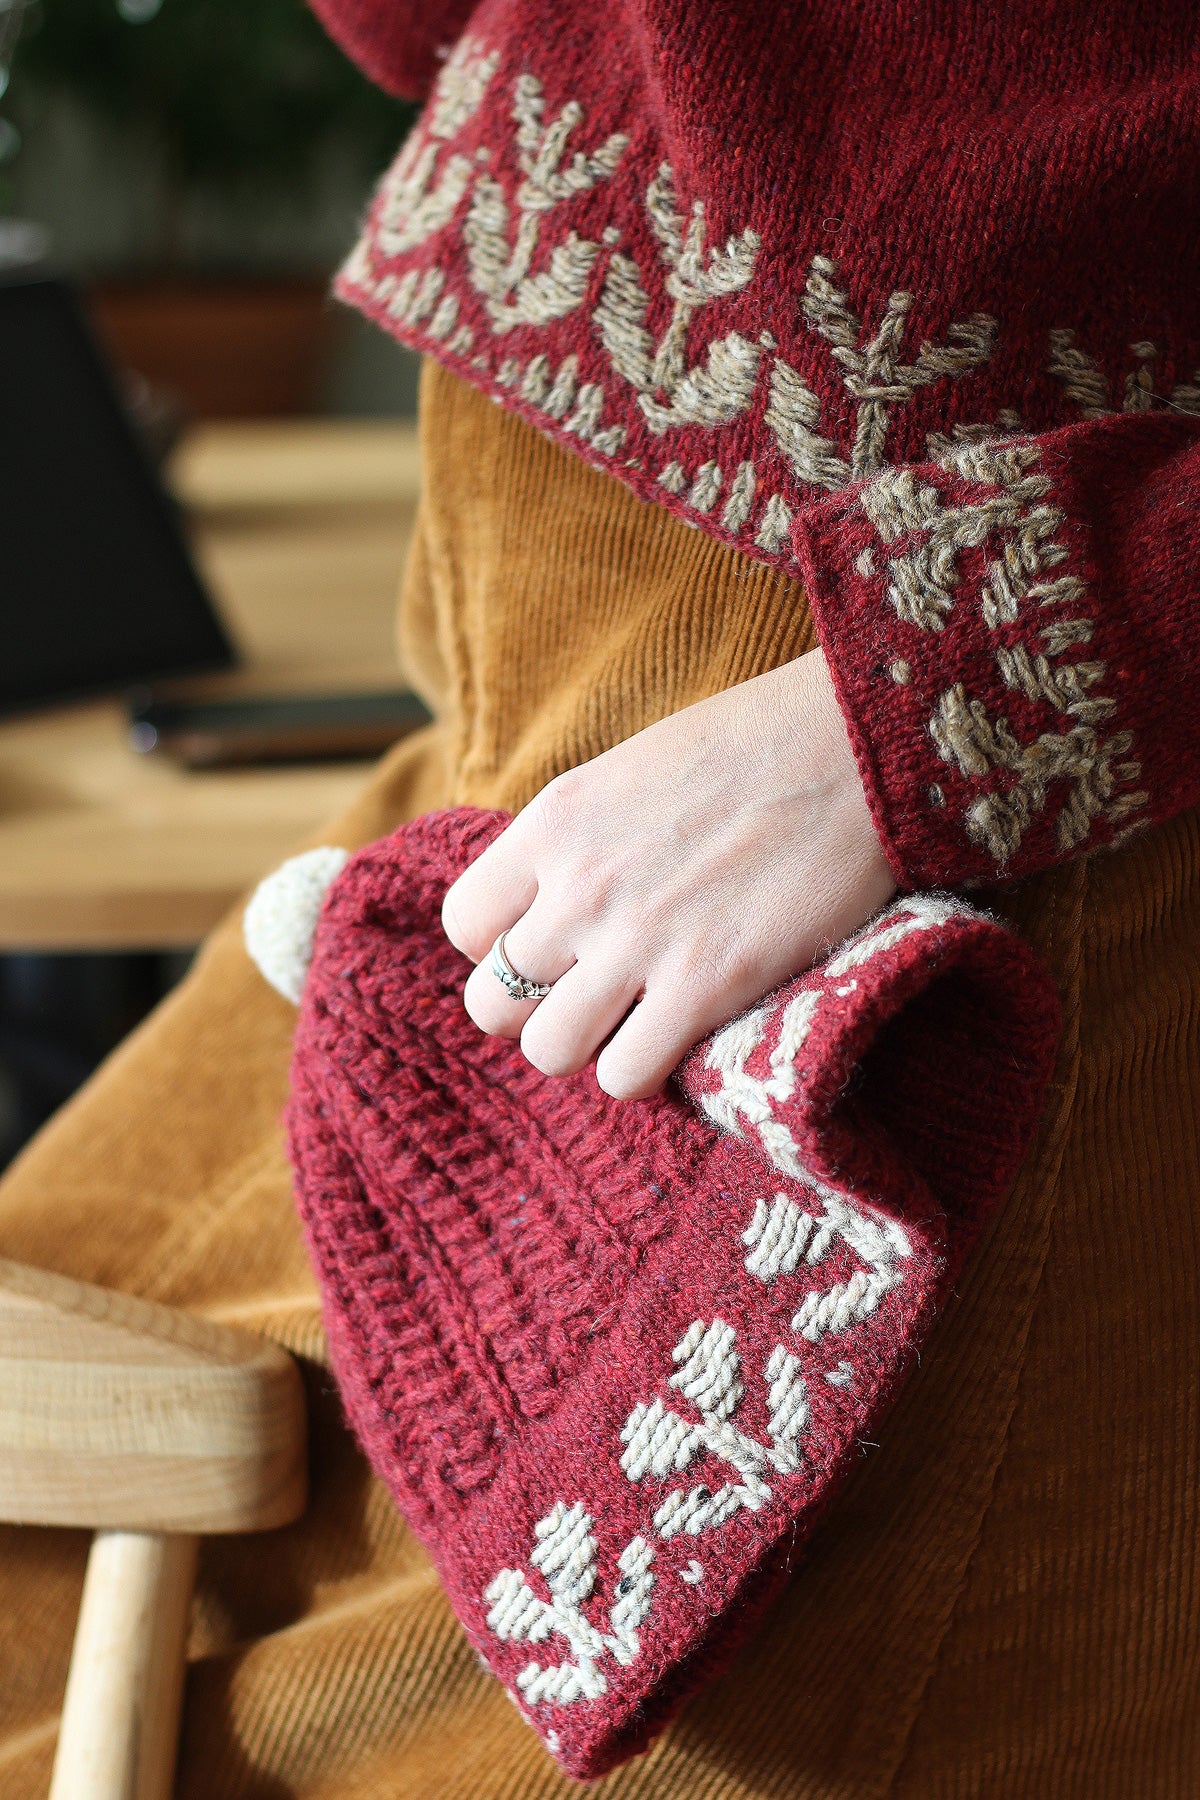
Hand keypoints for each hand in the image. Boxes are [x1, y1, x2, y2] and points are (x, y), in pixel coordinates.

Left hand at [441, 648, 895, 1099]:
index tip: (550, 947)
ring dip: (585, 1049)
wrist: (855, 750)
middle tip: (588, 998)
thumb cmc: (754, 748)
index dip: (500, 948)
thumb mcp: (630, 771)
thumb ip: (581, 839)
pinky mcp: (703, 987)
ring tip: (630, 1027)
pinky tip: (677, 1041)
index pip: (466, 925)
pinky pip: (624, 1076)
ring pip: (548, 1051)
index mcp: (554, 824)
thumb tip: (556, 899)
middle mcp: (578, 887)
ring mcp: (636, 942)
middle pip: (492, 1003)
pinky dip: (643, 1072)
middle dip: (534, 1010)